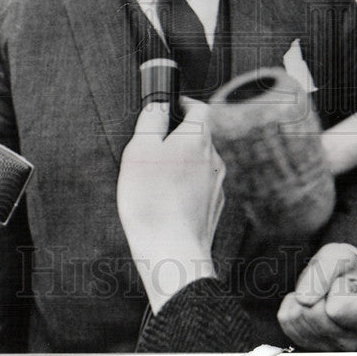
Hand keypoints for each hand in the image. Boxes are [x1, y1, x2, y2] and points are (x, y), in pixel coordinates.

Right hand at [117, 97, 225, 312]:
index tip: (170, 108)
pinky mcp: (214, 207)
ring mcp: (217, 184)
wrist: (173, 252)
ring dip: (182, 165)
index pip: (199, 107)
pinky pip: (200, 188)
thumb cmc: (152, 201)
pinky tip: (167, 203)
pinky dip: (186, 189)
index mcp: (197, 138)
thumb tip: (160, 103)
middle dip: (178, 139)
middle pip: (199, 137)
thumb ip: (151, 120)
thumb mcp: (139, 150)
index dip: (183, 104)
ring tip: (155, 183)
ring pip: (199, 164)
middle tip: (153, 151)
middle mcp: (213, 158)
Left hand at [277, 242, 356, 350]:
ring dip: (303, 297)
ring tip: (320, 295)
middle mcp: (349, 341)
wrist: (339, 278)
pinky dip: (292, 303)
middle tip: (328, 289)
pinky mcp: (306, 343)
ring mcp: (326, 346)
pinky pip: (286, 319)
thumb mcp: (339, 257)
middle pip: (313, 313)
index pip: (335, 309)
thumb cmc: (344, 269)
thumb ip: (324, 273)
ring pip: (298, 316)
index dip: (334, 287)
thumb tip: (303, 299)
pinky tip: (308, 302)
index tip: (343, 284)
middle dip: (315, 292)